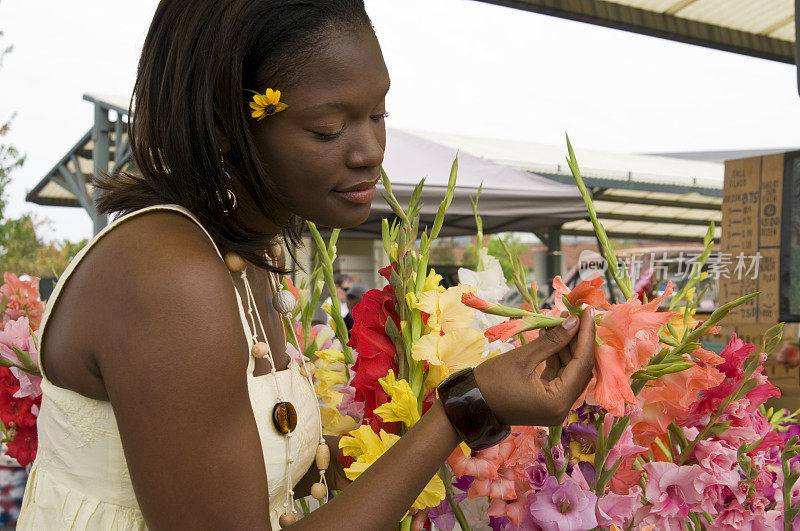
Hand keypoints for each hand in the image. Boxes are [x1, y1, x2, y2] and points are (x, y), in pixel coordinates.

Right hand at [472, 309, 595, 426]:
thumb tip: (574, 321)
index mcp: (557, 402)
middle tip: (578, 315)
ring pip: (570, 372)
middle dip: (579, 341)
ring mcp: (555, 407)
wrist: (470, 404)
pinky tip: (553, 335)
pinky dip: (557, 357)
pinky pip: (559, 376)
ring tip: (563, 321)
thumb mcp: (522, 358)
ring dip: (568, 347)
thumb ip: (552, 340)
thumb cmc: (492, 382)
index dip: (586, 336)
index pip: (581, 364)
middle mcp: (562, 409)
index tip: (589, 313)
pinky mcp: (547, 402)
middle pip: (580, 369)